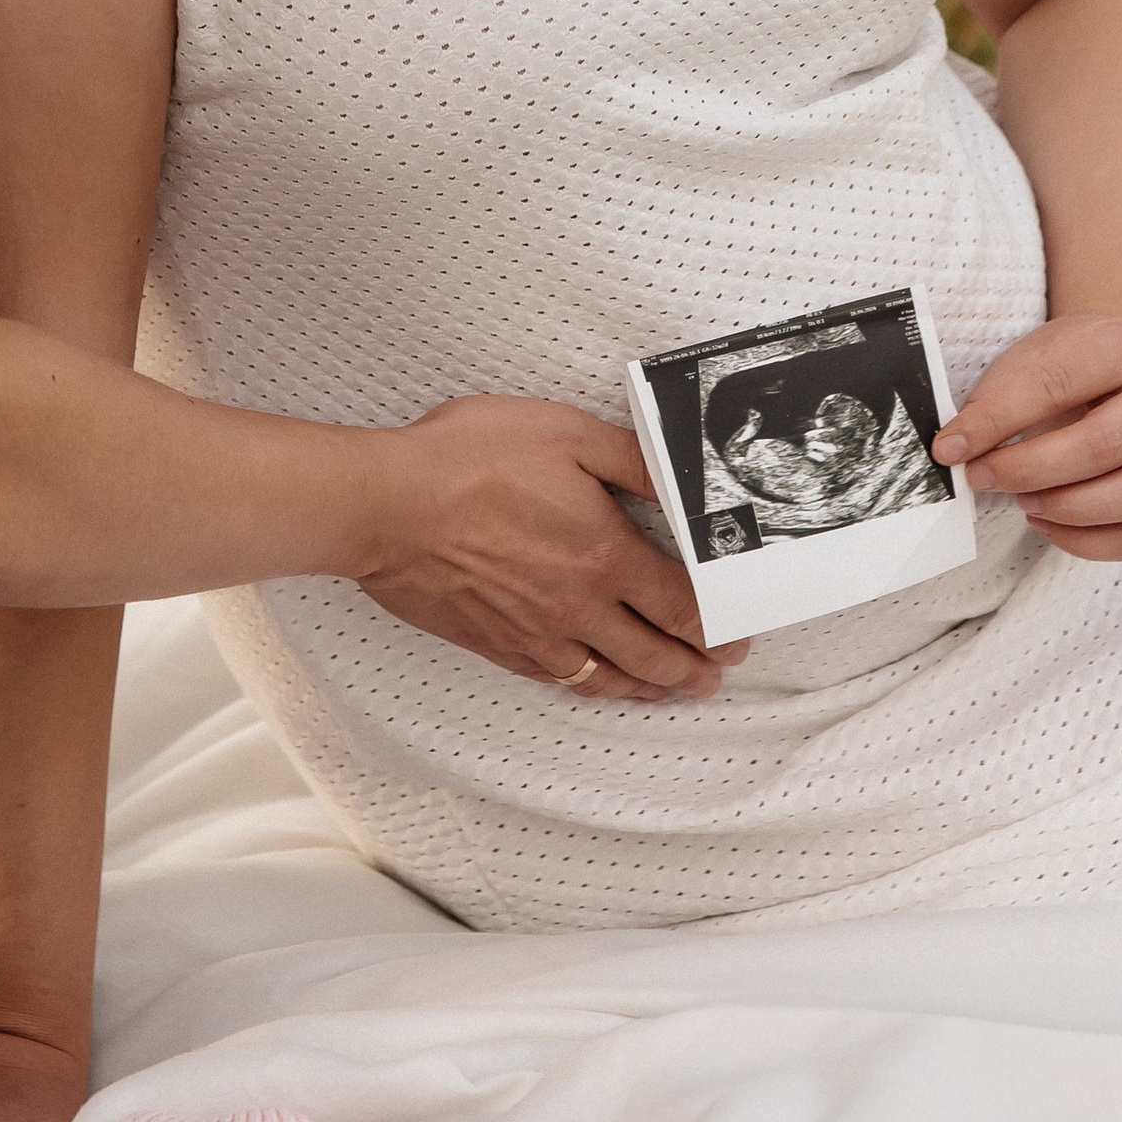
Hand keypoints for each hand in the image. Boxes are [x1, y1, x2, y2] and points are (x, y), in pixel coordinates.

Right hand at [355, 396, 749, 698]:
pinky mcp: (498, 645)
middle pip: (655, 657)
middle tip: (718, 671)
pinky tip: (598, 681)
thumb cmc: (468, 461)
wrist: (385, 507)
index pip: (683, 609)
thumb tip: (684, 478)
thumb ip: (632, 458)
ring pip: (610, 679)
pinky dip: (594, 687)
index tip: (736, 634)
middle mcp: (579, 609)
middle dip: (696, 668)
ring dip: (652, 687)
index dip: (718, 628)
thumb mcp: (563, 433)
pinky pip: (561, 680)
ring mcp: (536, 635)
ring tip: (674, 688)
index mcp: (605, 557)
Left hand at [933, 315, 1121, 560]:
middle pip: (1105, 444)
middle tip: (982, 478)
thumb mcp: (1032, 360)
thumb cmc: (1075, 365)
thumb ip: (996, 401)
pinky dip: (1093, 543)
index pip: (1058, 384)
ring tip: (1023, 503)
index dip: (997, 421)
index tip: (950, 448)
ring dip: (1069, 510)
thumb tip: (955, 450)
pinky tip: (1051, 527)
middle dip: (1031, 469)